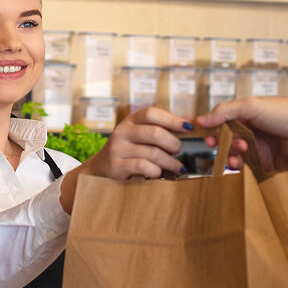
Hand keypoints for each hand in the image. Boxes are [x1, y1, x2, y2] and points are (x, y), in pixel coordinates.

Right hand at [60, 106, 192, 211]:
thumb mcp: (138, 136)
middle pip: (155, 133)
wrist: (99, 170)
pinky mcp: (116, 165)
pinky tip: (159, 174)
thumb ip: (157, 130)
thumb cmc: (127, 152)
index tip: (188, 127)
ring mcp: (118, 148)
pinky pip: (143, 166)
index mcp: (130, 121)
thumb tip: (188, 123)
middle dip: (173, 144)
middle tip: (179, 152)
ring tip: (177, 167)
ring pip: (152, 153)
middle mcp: (122, 131)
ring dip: (170, 162)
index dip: (172, 119)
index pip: (151, 113)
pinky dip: (156, 171)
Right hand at [195, 98, 287, 172]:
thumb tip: (202, 119)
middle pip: (228, 140)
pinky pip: (247, 168)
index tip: (207, 135)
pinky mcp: (266, 164)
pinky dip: (241, 168)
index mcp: (250, 115)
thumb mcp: (252, 106)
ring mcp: (260, 148)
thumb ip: (225, 112)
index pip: (224, 122)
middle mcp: (254, 131)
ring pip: (236, 155)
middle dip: (222, 143)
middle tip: (219, 145)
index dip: (214, 128)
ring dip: (231, 154)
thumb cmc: (287, 115)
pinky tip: (240, 164)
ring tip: (238, 152)